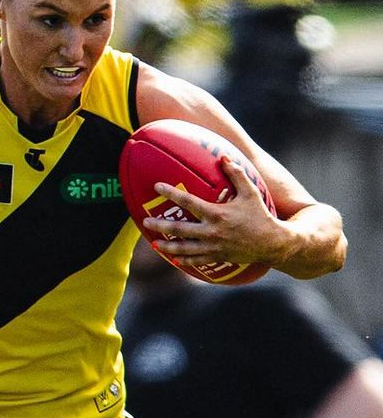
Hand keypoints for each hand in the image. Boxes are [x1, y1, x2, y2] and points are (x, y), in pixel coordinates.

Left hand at [144, 157, 285, 269]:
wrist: (271, 242)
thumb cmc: (260, 215)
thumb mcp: (250, 192)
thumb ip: (236, 174)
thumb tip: (223, 157)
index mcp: (217, 213)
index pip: (188, 202)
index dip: (171, 193)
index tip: (157, 186)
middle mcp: (211, 231)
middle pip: (179, 229)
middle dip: (160, 225)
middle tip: (145, 221)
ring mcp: (213, 247)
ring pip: (184, 248)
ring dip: (167, 246)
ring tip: (153, 244)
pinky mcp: (217, 257)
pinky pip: (196, 260)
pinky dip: (184, 260)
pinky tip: (173, 258)